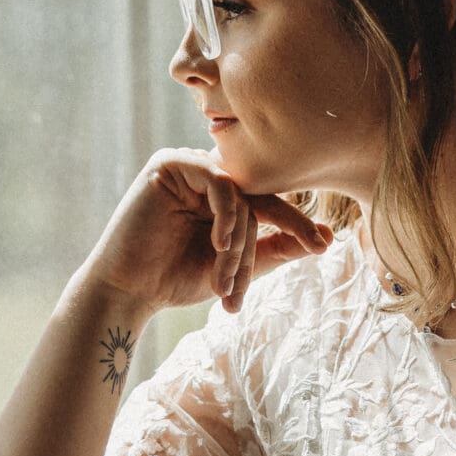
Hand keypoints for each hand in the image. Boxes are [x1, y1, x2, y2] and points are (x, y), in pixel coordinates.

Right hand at [80, 149, 328, 317]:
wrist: (128, 292)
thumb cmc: (176, 279)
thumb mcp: (237, 266)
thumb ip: (276, 249)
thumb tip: (327, 236)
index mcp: (222, 194)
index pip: (269, 201)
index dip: (296, 223)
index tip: (323, 244)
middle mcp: (206, 175)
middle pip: (257, 199)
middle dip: (254, 248)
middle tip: (239, 290)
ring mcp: (187, 165)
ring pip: (240, 196)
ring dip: (237, 245)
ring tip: (223, 282)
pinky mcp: (168, 163)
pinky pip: (218, 182)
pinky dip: (226, 216)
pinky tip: (218, 246)